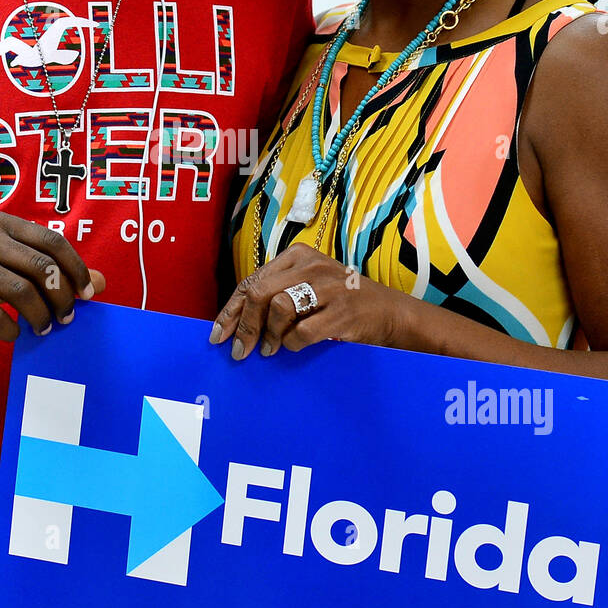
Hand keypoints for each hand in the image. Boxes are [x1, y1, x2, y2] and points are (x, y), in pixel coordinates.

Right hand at [0, 213, 104, 341]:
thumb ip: (53, 268)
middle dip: (61, 297)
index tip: (87, 294)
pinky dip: (11, 329)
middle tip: (66, 317)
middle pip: (41, 267)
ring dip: (40, 316)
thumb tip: (100, 284)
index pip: (53, 241)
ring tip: (43, 328)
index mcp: (5, 224)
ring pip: (22, 292)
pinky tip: (14, 333)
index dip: (76, 268)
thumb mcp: (11, 259)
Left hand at [209, 244, 406, 359]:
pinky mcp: (342, 311)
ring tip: (270, 350)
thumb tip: (236, 322)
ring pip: (279, 308)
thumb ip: (276, 294)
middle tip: (239, 351)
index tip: (218, 334)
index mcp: (298, 256)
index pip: (252, 281)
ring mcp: (329, 287)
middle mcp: (311, 266)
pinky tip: (295, 347)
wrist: (389, 312)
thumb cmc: (341, 301)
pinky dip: (293, 344)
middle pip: (259, 293)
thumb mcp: (308, 286)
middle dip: (243, 326)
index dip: (231, 310)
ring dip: (270, 335)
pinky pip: (303, 332)